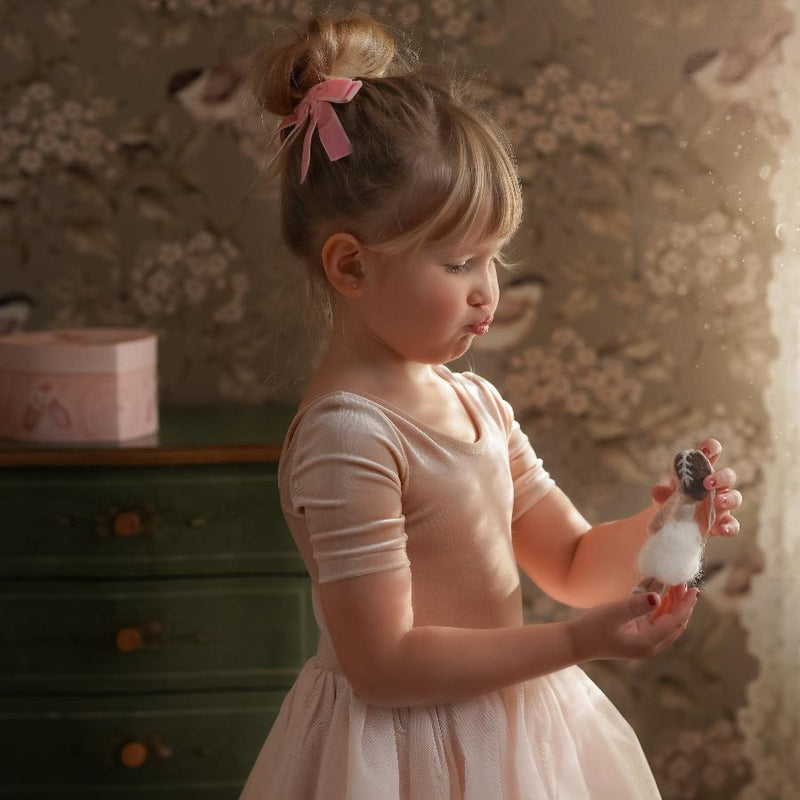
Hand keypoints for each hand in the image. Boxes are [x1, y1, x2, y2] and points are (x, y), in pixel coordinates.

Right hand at [568, 586, 698, 662]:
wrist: (576, 642)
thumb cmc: (593, 628)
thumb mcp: (614, 613)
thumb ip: (636, 604)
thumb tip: (658, 596)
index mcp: (648, 642)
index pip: (675, 622)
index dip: (686, 605)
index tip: (694, 589)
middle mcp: (649, 644)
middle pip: (674, 623)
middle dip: (681, 603)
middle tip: (683, 583)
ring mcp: (643, 641)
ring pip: (665, 621)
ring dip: (671, 604)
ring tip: (674, 585)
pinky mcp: (636, 636)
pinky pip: (654, 620)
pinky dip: (659, 607)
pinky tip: (659, 593)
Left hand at [650, 437, 741, 537]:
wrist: (667, 522)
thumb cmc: (669, 499)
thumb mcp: (663, 493)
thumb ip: (661, 490)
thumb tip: (657, 492)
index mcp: (701, 471)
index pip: (712, 453)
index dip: (712, 447)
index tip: (707, 450)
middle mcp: (716, 486)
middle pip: (728, 475)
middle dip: (721, 477)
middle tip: (708, 483)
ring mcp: (721, 504)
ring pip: (735, 497)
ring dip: (729, 499)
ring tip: (718, 503)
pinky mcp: (722, 523)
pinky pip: (733, 525)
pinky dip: (730, 527)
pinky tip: (721, 530)